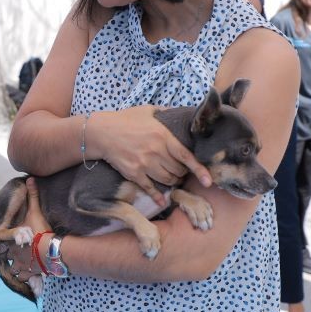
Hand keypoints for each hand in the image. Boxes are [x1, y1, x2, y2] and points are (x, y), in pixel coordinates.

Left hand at [0, 178, 47, 286]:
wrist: (50, 250)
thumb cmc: (40, 231)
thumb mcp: (36, 211)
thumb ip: (32, 195)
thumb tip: (30, 178)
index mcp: (10, 238)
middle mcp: (12, 252)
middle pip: (0, 256)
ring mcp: (20, 263)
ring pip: (11, 268)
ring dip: (12, 267)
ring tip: (13, 267)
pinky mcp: (29, 272)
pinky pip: (22, 276)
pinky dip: (23, 276)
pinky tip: (25, 277)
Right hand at [90, 107, 210, 206]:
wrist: (101, 132)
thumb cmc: (124, 120)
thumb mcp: (147, 110)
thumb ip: (165, 112)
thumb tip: (180, 110)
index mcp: (163, 136)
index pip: (186, 156)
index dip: (199, 170)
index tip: (209, 181)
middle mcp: (156, 151)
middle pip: (178, 171)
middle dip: (182, 173)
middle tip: (180, 171)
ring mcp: (145, 164)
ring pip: (167, 180)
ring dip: (172, 182)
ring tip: (171, 178)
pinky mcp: (134, 173)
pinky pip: (150, 188)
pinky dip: (158, 196)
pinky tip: (162, 201)